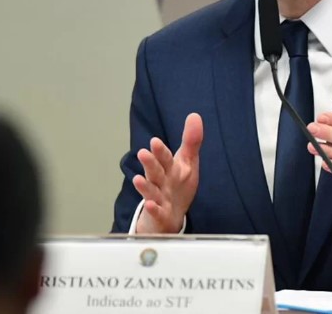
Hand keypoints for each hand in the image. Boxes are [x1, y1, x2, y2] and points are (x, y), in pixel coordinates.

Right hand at [133, 113, 202, 232]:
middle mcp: (161, 182)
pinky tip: (150, 205)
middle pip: (155, 172)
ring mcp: (159, 199)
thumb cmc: (177, 185)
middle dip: (150, 163)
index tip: (154, 141)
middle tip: (143, 153)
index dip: (160, 151)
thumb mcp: (188, 162)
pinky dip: (154, 210)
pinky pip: (157, 213)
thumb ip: (191, 141)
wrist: (169, 216)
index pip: (165, 158)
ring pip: (152, 191)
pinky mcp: (161, 215)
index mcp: (169, 168)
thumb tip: (195, 115)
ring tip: (137, 179)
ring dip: (145, 186)